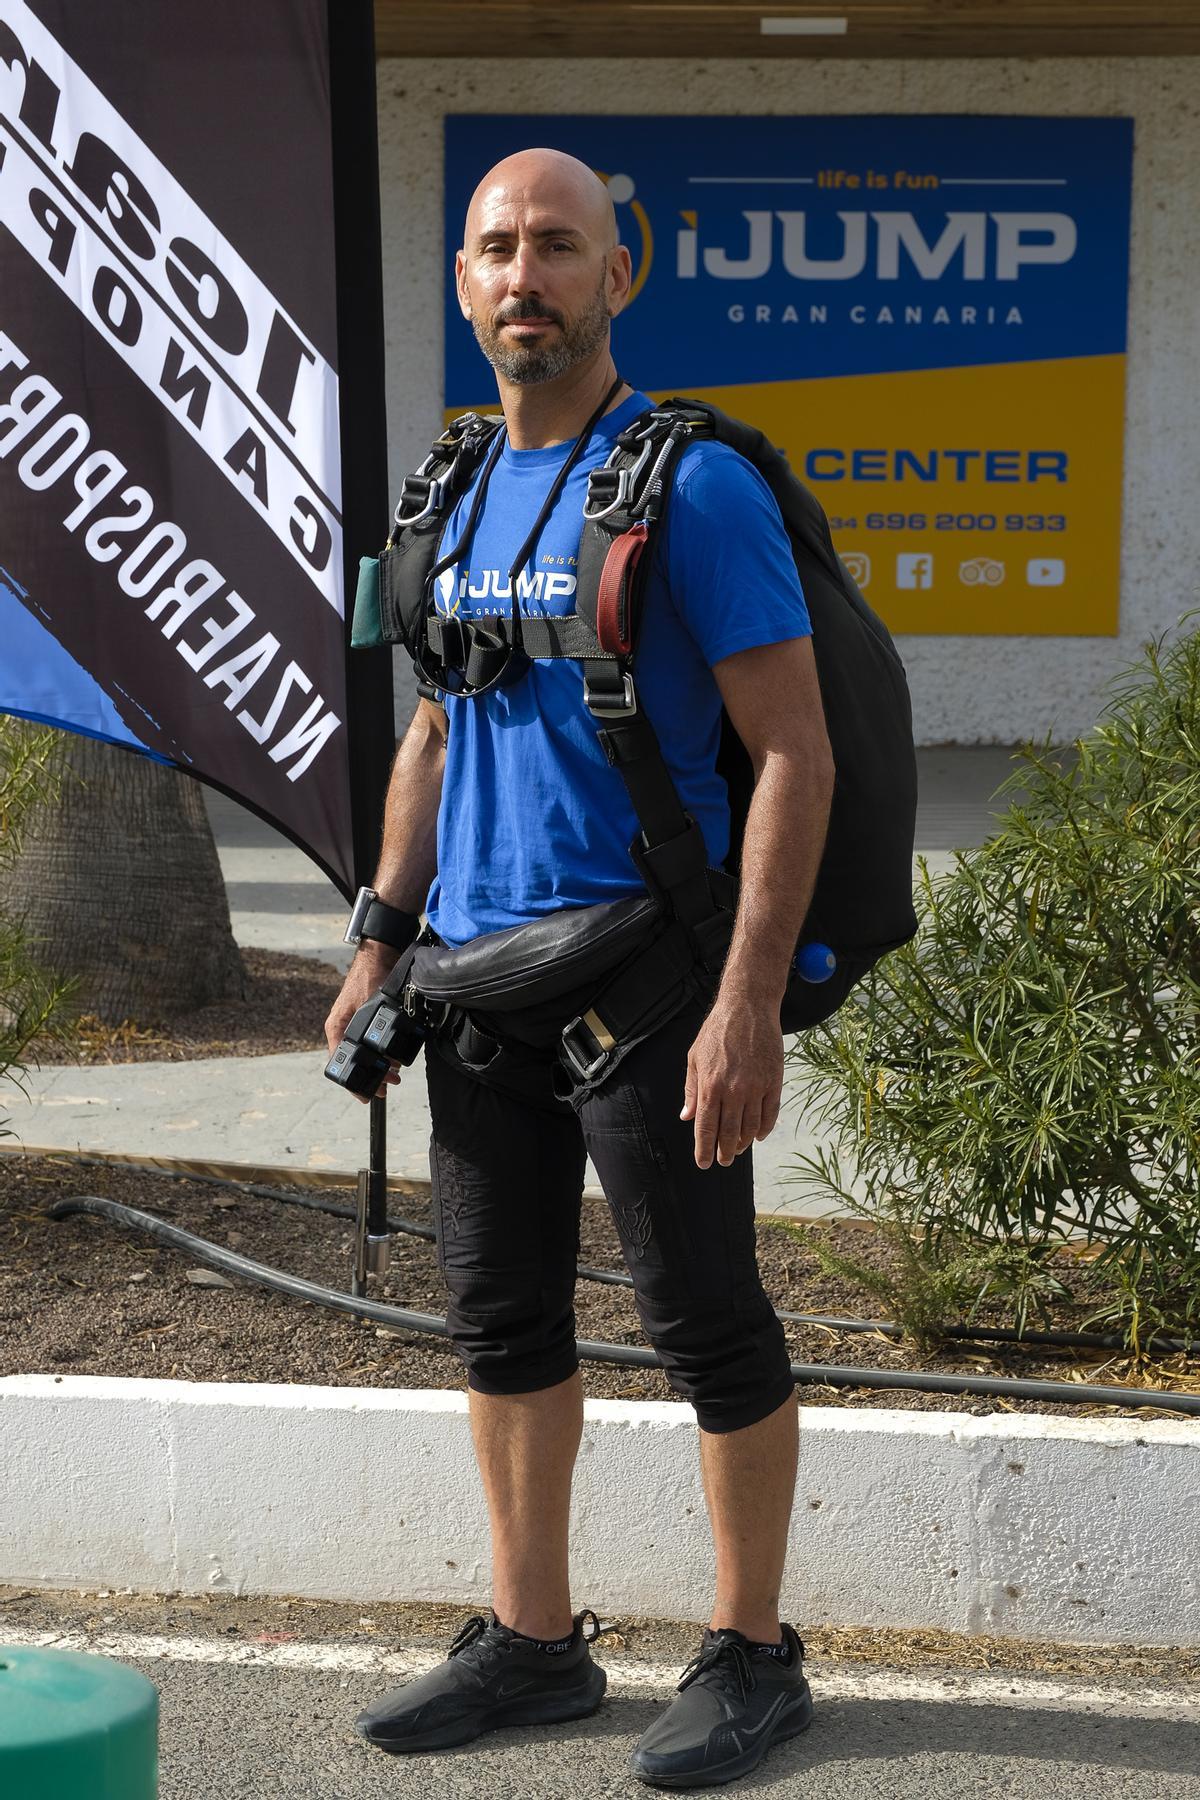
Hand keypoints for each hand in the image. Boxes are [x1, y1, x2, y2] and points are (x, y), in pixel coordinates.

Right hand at [324, 942, 401, 1101]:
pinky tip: (396, 1059)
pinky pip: (372, 1044)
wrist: (378, 957)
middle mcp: (343, 1028)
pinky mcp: (366, 1021)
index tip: (366, 1096)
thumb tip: (384, 1060)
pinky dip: (383, 1053)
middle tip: (389, 1086)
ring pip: (366, 1055)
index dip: (354, 1083)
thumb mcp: (368, 1006)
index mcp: (337, 1027)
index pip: (340, 1063)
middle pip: (355, 1063)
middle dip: (373, 1077)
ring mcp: (354, 1025)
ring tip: (395, 1075)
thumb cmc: (369, 977)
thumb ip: (369, 1031)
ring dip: (380, 1066)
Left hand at [681, 999, 783, 1169]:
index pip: (706, 1128)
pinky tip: (758, 1135)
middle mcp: (733, 1090)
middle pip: (729, 1133)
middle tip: (723, 1161)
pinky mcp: (774, 1081)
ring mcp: (756, 1087)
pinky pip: (770, 1114)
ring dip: (744, 1143)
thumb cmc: (717, 1031)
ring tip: (738, 1149)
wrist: (748, 1007)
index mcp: (710, 1085)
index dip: (704, 1149)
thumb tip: (687, 1117)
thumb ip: (692, 1090)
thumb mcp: (695, 1058)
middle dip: (724, 1152)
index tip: (703, 1163)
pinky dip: (764, 1129)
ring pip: (751, 1127)